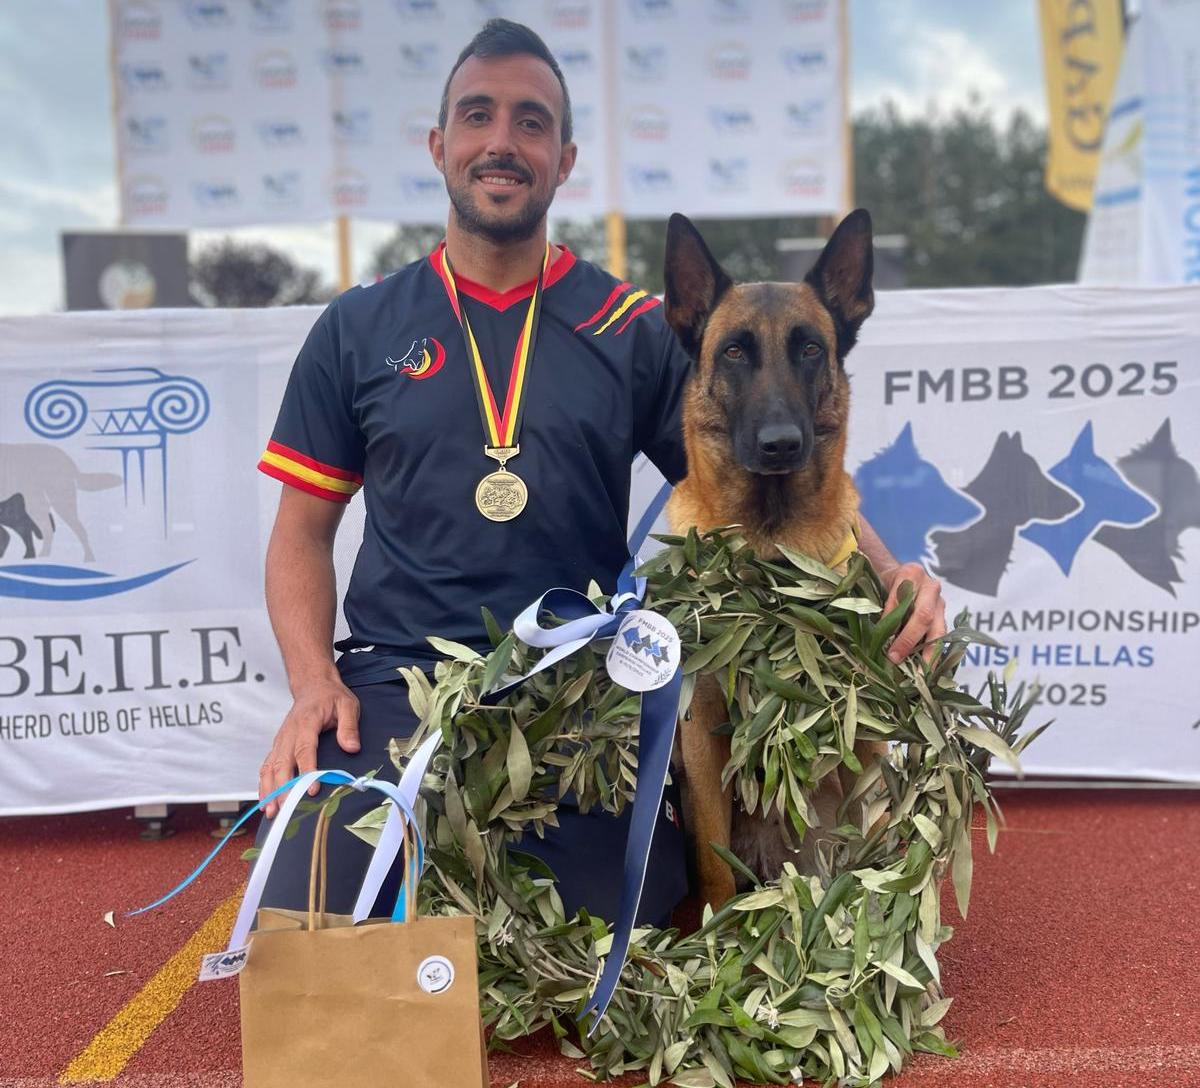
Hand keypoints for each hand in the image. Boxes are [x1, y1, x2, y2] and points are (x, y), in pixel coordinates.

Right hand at [258, 678, 360, 817]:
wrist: (313, 686)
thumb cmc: (330, 697)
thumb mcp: (347, 705)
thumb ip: (349, 726)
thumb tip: (352, 748)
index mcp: (306, 723)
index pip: (305, 749)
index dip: (307, 770)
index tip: (311, 789)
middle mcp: (289, 734)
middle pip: (282, 763)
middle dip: (283, 789)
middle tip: (286, 810)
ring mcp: (280, 741)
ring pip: (270, 768)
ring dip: (269, 791)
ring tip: (271, 813)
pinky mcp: (278, 746)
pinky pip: (267, 767)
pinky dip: (264, 785)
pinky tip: (265, 802)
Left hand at [878, 562, 946, 662]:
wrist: (902, 574)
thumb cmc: (885, 581)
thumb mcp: (878, 585)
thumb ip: (877, 604)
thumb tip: (874, 637)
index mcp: (911, 573)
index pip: (901, 600)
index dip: (891, 619)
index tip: (880, 638)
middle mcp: (930, 587)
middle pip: (923, 616)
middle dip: (908, 640)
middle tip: (893, 658)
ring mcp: (940, 603)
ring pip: (938, 631)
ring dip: (927, 654)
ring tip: (920, 675)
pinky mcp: (945, 618)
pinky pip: (942, 639)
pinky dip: (934, 656)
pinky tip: (927, 672)